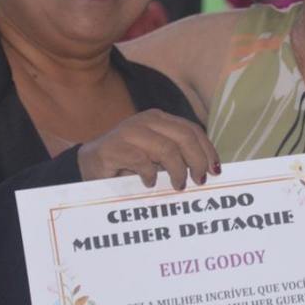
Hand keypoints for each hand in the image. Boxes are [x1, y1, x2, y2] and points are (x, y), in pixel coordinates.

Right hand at [77, 109, 219, 189]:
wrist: (89, 165)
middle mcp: (146, 121)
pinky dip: (150, 175)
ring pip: (166, 148)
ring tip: (178, 185)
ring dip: (177, 170)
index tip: (215, 170)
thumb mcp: (156, 156)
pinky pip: (141, 161)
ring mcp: (129, 132)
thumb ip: (177, 156)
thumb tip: (208, 170)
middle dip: (197, 160)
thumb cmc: (129, 164)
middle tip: (200, 180)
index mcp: (159, 119)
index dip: (207, 150)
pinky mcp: (114, 147)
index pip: (192, 130)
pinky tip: (150, 183)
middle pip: (184, 137)